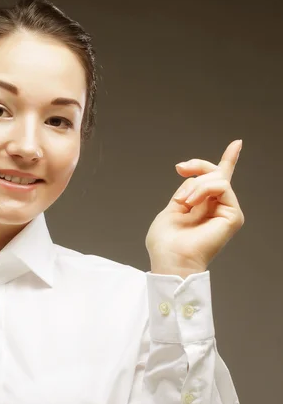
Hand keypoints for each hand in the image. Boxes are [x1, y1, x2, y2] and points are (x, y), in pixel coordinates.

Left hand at [145, 139, 244, 272]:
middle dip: (197, 166)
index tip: (237, 143)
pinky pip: (222, 186)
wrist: (170, 259)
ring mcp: (226, 211)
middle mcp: (217, 208)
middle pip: (215, 173)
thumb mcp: (171, 209)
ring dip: (195, 185)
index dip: (229, 161)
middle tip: (180, 168)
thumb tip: (195, 176)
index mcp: (202, 207)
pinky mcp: (233, 216)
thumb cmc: (166, 243)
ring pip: (217, 178)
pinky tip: (191, 202)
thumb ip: (186, 192)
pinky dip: (203, 189)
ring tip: (184, 202)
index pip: (218, 181)